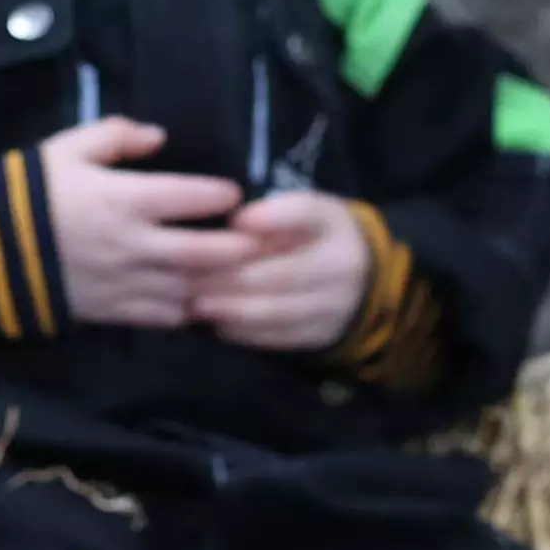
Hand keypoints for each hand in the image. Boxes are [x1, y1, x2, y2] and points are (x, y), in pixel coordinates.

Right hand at [39, 120, 246, 326]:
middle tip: (257, 244)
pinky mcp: (110, 311)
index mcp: (124, 199)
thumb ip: (116, 136)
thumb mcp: (66, 148)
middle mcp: (133, 245)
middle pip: (203, 253)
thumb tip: (158, 137)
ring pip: (188, 290)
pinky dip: (184, 311)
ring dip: (216, 285)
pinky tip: (195, 303)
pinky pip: (160, 317)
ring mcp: (124, 283)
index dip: (222, 197)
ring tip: (237, 277)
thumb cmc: (26, 193)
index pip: (191, 198)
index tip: (235, 196)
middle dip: (238, 250)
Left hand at [189, 192, 371, 353]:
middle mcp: (342, 265)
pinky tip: (217, 325)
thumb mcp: (304, 211)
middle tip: (190, 278)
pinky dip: (245, 333)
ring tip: (197, 305)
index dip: (269, 218)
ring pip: (278, 311)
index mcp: (333, 223)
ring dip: (232, 310)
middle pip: (282, 273)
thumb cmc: (313, 236)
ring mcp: (336, 305)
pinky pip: (280, 338)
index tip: (234, 222)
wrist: (359, 278)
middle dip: (231, 277)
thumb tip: (235, 225)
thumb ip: (273, 213)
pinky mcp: (322, 334)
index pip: (303, 214)